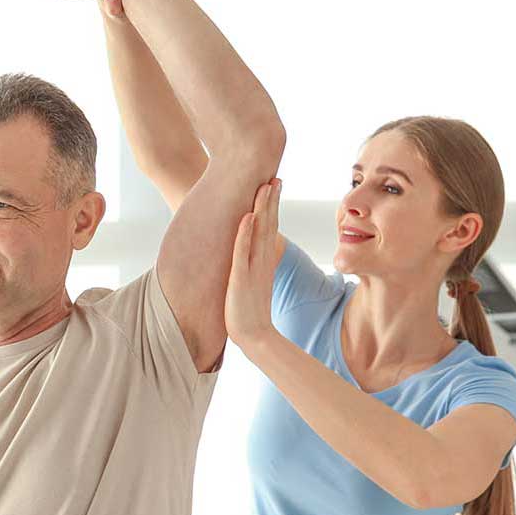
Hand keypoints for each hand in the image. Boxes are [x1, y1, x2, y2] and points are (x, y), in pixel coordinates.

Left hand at [225, 178, 281, 349]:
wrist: (256, 337)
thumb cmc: (249, 312)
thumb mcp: (253, 284)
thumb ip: (252, 268)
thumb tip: (250, 256)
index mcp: (263, 261)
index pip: (269, 228)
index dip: (272, 206)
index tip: (274, 185)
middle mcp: (261, 261)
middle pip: (269, 225)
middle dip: (271, 200)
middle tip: (275, 177)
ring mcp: (252, 269)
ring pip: (259, 233)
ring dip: (262, 209)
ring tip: (264, 187)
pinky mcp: (241, 279)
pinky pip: (243, 252)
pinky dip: (245, 234)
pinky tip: (247, 217)